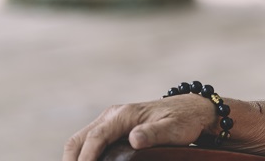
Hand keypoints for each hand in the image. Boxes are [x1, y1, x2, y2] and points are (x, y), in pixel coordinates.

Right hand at [63, 94, 216, 160]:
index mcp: (123, 115)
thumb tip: (134, 139)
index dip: (86, 158)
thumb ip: (154, 134)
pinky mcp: (112, 128)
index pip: (95, 138)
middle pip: (79, 139)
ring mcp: (110, 121)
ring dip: (75, 158)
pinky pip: (89, 141)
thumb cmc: (184, 120)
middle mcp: (112, 115)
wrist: (192, 109)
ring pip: (81, 140)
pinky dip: (83, 154)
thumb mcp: (174, 129)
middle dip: (72, 160)